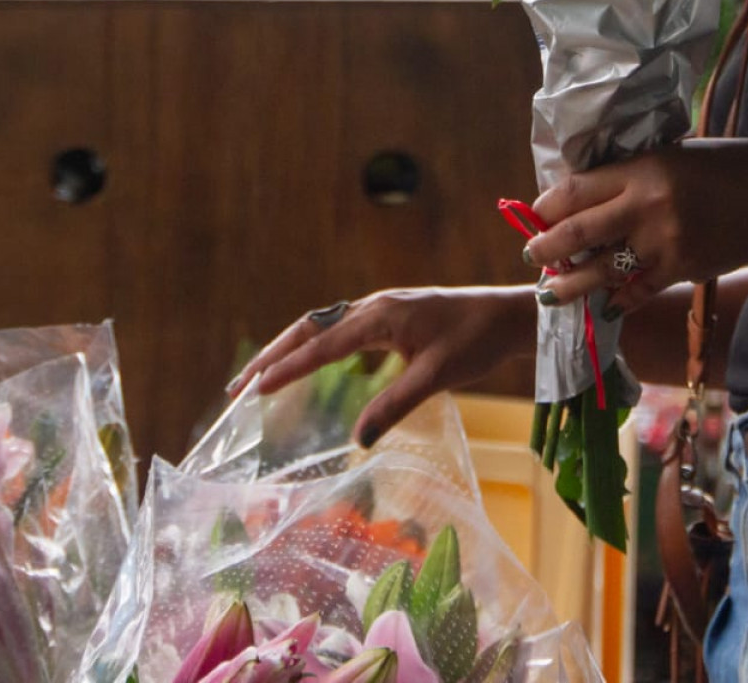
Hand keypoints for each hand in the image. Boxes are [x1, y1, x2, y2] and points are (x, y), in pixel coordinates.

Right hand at [226, 286, 536, 447]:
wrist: (510, 314)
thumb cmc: (477, 341)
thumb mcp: (437, 377)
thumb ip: (395, 405)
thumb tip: (357, 441)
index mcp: (380, 316)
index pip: (320, 344)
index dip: (285, 368)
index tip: (253, 390)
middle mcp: (374, 306)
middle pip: (309, 328)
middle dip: (272, 356)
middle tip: (237, 387)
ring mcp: (381, 309)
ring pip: (321, 326)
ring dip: (288, 349)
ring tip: (258, 377)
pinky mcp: (390, 316)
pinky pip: (340, 329)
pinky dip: (314, 346)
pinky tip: (308, 365)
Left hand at [524, 139, 747, 317]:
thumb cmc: (732, 166)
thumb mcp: (677, 157)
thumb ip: (636, 175)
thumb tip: (591, 197)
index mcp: (644, 168)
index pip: (577, 189)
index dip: (548, 205)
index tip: (537, 213)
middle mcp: (648, 206)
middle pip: (577, 232)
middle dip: (545, 246)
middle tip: (531, 254)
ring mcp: (665, 243)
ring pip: (600, 271)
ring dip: (570, 283)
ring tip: (551, 290)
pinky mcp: (684, 269)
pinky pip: (638, 291)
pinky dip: (618, 299)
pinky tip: (605, 304)